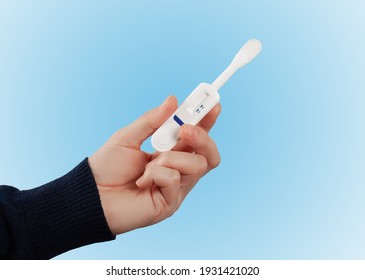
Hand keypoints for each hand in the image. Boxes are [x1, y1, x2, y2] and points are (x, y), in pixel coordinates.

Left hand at [88, 96, 220, 234]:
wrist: (92, 195)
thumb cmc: (108, 167)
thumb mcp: (127, 137)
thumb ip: (150, 121)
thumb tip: (172, 100)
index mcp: (171, 152)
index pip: (197, 137)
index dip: (207, 121)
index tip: (213, 103)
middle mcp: (178, 170)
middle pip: (209, 154)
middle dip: (203, 137)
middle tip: (185, 129)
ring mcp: (177, 188)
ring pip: (197, 165)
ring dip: (171, 158)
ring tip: (148, 165)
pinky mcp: (171, 203)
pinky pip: (175, 180)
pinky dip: (156, 174)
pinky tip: (141, 181)